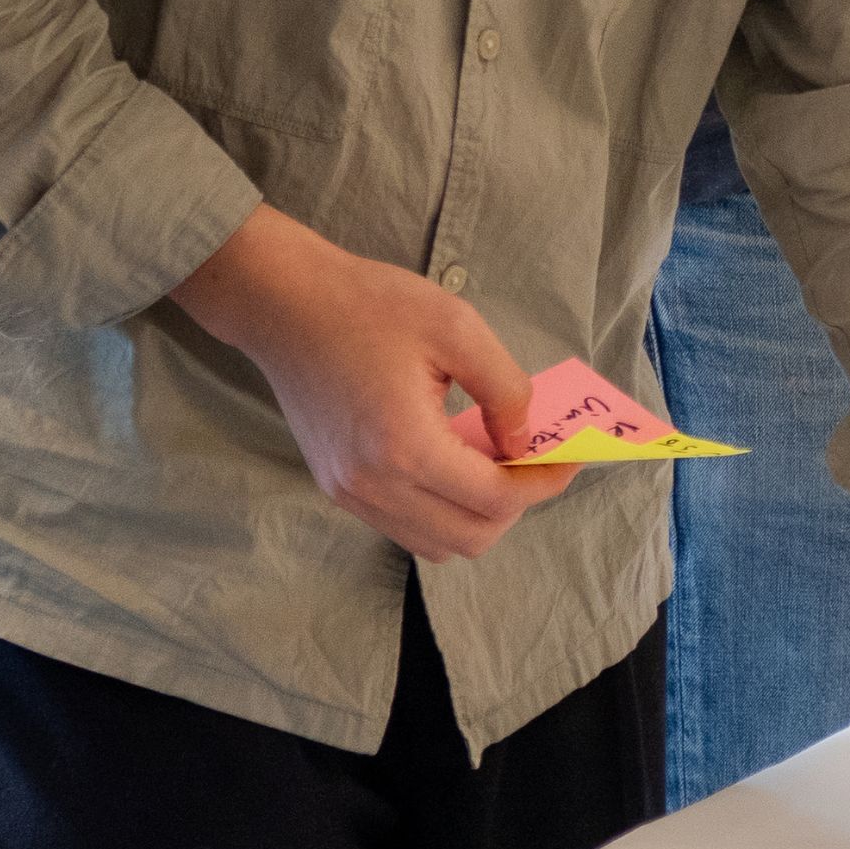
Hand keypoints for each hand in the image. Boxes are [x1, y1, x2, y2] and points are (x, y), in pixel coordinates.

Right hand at [168, 210, 578, 561]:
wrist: (283, 303)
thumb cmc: (369, 304)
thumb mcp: (457, 327)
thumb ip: (506, 390)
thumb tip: (526, 442)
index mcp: (405, 447)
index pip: (496, 500)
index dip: (543, 483)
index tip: (566, 457)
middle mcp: (373, 486)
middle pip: (472, 538)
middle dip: (515, 504)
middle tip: (532, 460)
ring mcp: (350, 493)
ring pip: (438, 545)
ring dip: (478, 515)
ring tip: (491, 460)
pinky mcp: (337, 488)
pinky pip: (406, 527)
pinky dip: (442, 510)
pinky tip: (452, 461)